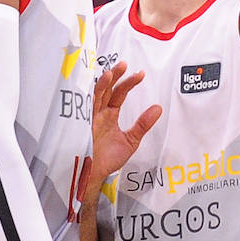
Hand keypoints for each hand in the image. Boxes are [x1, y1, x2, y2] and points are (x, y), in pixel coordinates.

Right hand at [91, 60, 160, 180]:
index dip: (129, 83)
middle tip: (124, 64)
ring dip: (102, 84)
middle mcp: (98, 114)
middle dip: (114, 77)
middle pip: (106, 90)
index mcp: (109, 115)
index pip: (119, 94)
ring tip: (111, 73)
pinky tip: (95, 89)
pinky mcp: (81, 127)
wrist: (94, 176)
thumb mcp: (131, 140)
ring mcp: (89, 119)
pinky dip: (90, 100)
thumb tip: (158, 108)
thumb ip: (143, 124)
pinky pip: (84, 110)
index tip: (140, 74)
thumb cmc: (107, 159)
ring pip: (94, 96)